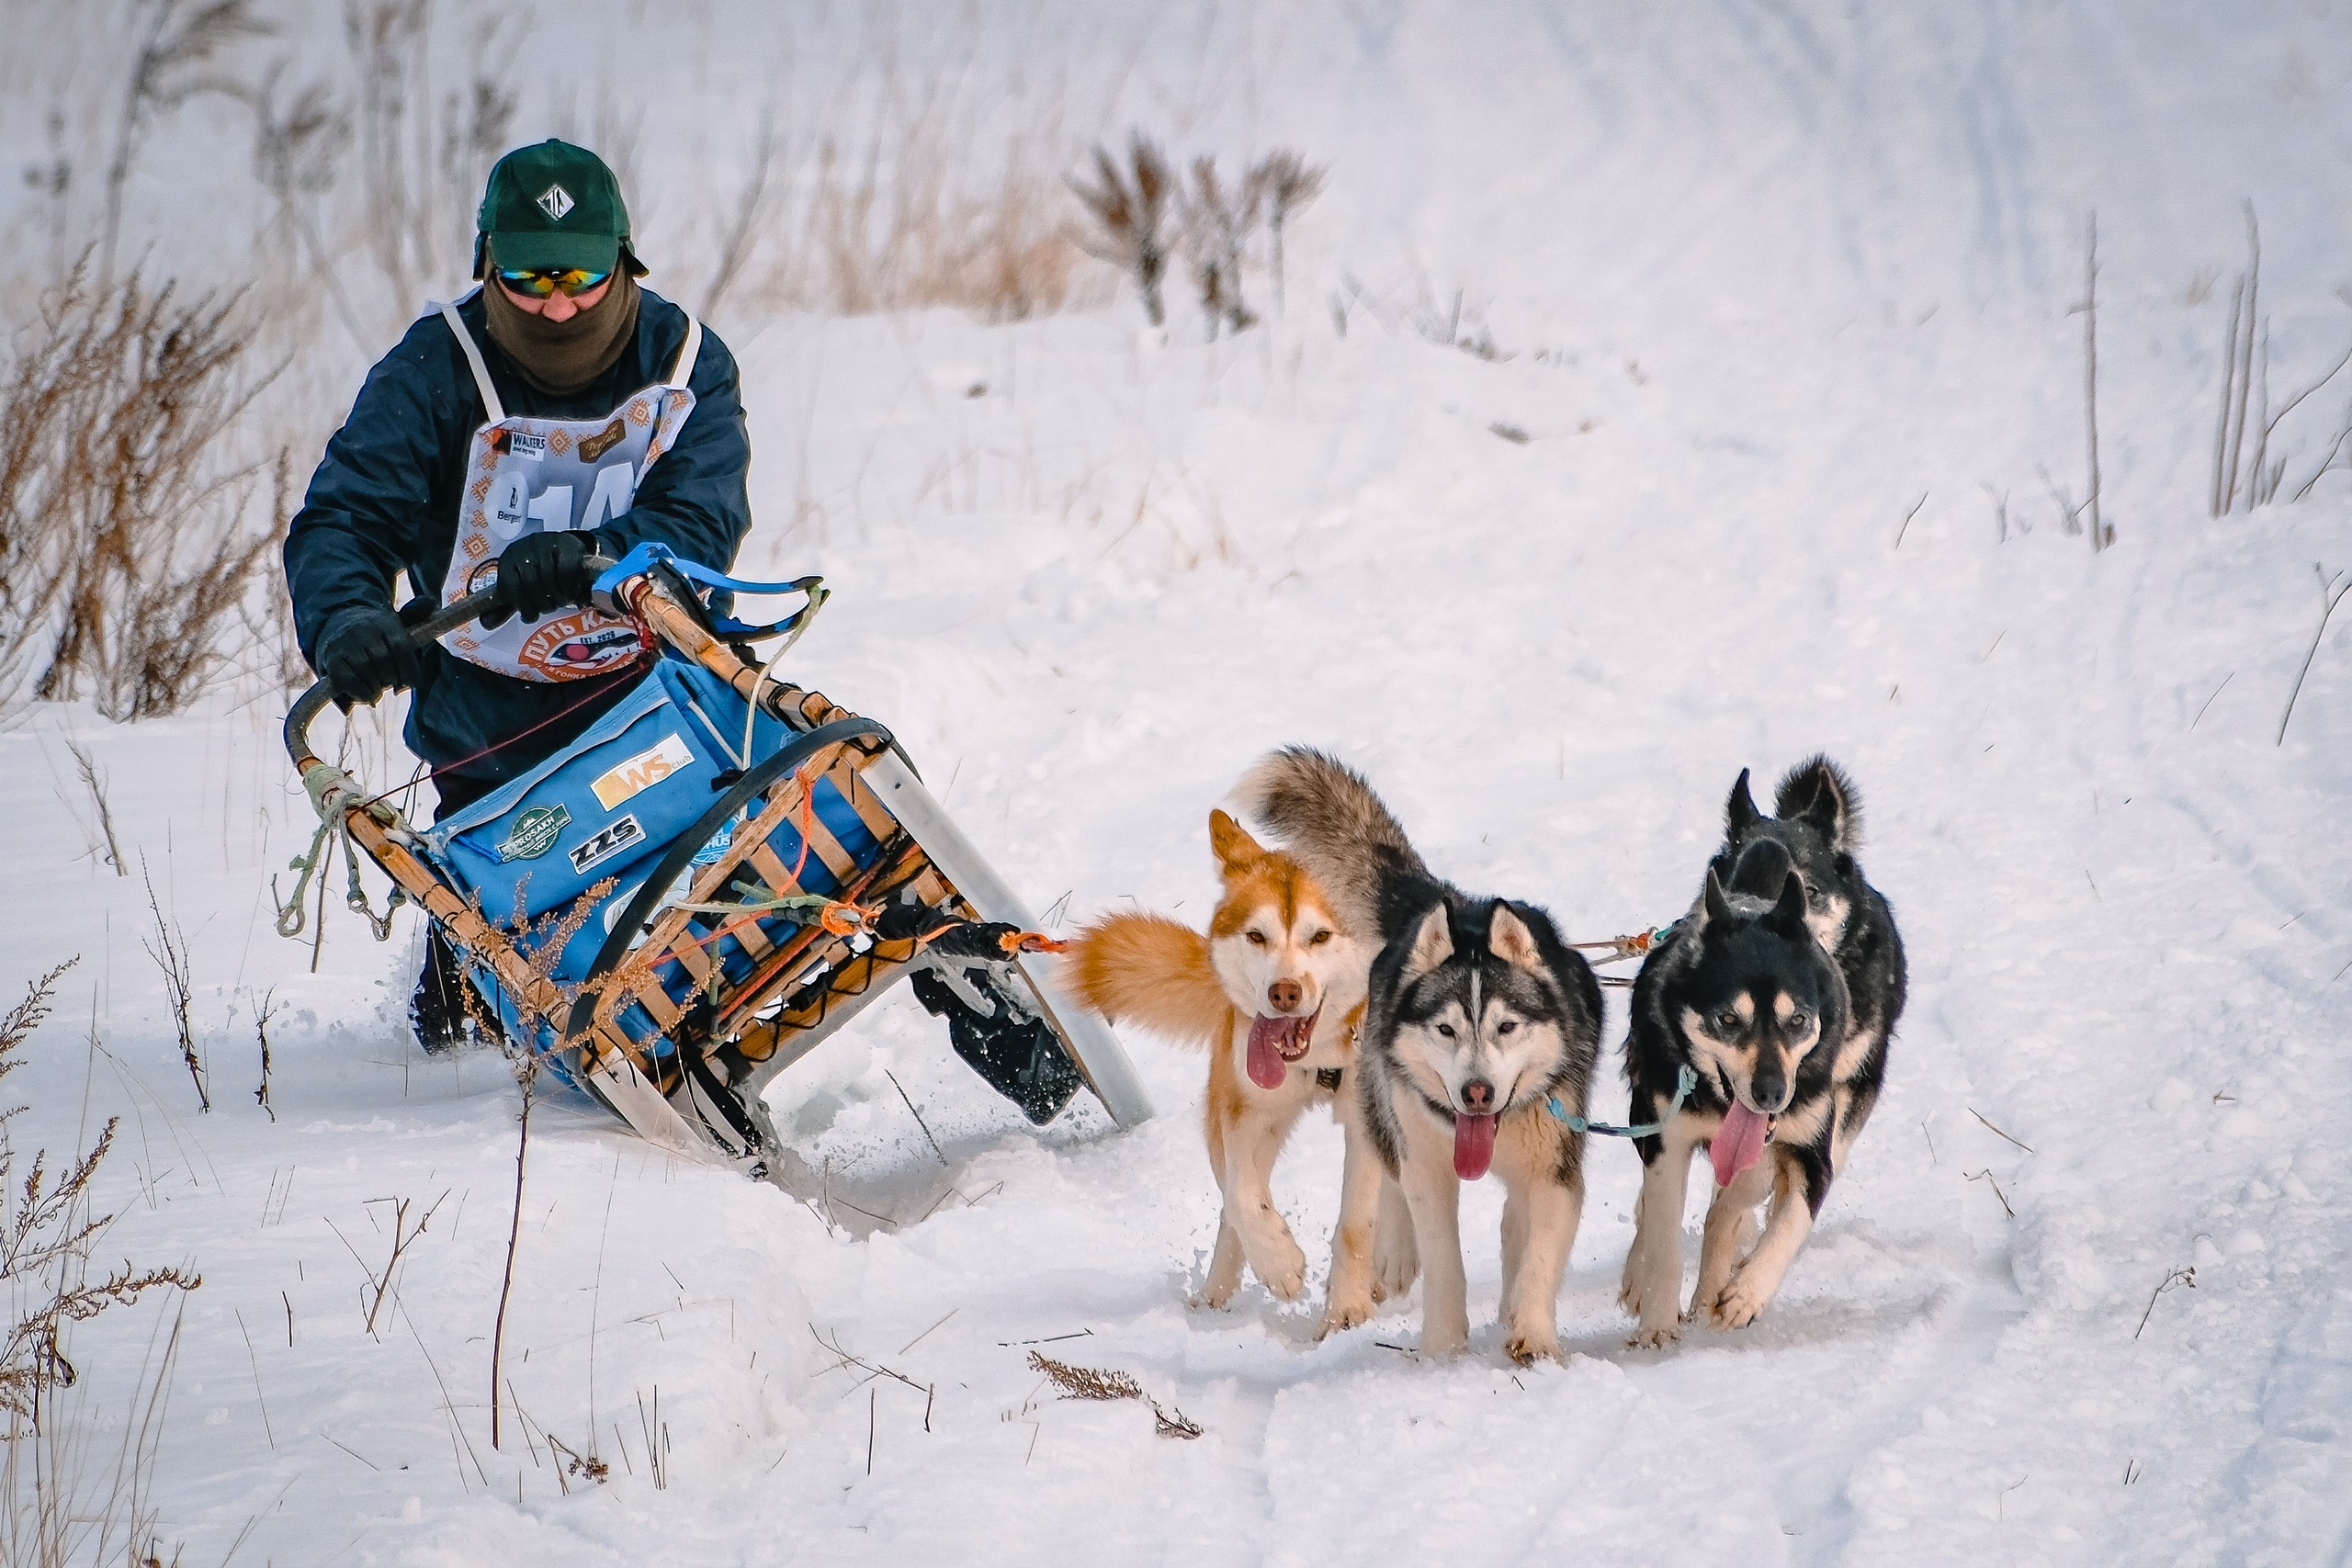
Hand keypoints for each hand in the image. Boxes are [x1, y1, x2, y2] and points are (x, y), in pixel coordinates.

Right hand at [317, 608, 424, 706]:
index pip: (401, 646)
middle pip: (384, 661)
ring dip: (377, 688)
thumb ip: (416, 614)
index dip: (409, 670)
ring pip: (366, 671)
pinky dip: (360, 692)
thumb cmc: (376, 632)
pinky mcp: (329, 658)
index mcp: (384, 621)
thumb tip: (430, 602)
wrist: (337, 624)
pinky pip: (347, 680)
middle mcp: (362, 629)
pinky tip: (366, 694)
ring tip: (379, 689)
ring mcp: (344, 642)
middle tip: (391, 684)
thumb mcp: (397, 621)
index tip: (411, 682)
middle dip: (392, 678)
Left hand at [481, 531, 599, 627]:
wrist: (563, 547)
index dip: (523, 607)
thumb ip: (504, 606)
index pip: (510, 587)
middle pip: (530, 584)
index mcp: (507, 560)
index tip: (532, 616)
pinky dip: (569, 587)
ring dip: (557, 597)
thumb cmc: (539, 572)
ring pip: (548, 578)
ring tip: (561, 601)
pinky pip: (566, 571)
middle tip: (550, 608)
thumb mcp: (520, 587)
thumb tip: (485, 624)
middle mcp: (523, 549)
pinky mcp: (565, 544)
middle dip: (542, 604)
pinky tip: (570, 592)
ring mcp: (544, 544)